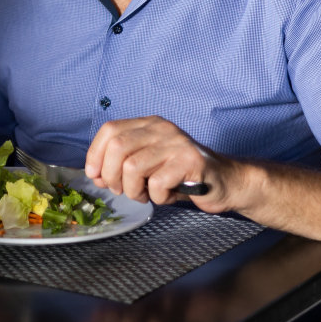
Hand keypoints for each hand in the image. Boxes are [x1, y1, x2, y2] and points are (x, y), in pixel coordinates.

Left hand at [85, 115, 241, 210]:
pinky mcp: (190, 161)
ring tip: (145, 195)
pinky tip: (167, 195)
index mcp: (149, 124)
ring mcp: (177, 143)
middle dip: (111, 175)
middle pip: (117, 147)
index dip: (95, 154)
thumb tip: (95, 175)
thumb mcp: (149, 164)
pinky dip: (156, 197)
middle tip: (121, 190)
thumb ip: (122, 165)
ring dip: (133, 190)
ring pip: (132, 167)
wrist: (226, 182)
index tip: (94, 175)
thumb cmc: (182, 175)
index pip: (110, 130)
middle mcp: (162, 128)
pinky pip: (157, 183)